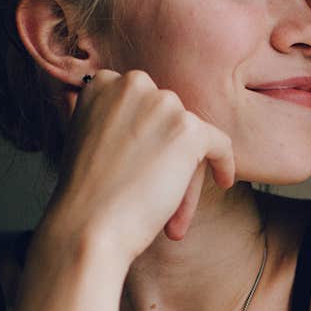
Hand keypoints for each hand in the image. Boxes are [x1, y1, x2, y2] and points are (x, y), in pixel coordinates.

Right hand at [43, 69, 235, 260]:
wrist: (87, 227)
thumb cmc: (86, 194)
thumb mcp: (88, 139)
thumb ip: (114, 119)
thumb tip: (150, 123)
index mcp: (103, 83)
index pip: (142, 103)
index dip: (146, 136)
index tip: (141, 163)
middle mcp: (133, 84)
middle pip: (168, 117)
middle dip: (166, 152)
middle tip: (154, 190)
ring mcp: (162, 104)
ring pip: (191, 135)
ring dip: (185, 170)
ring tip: (168, 208)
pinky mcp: (188, 129)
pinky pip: (219, 143)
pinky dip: (224, 163)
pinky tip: (223, 180)